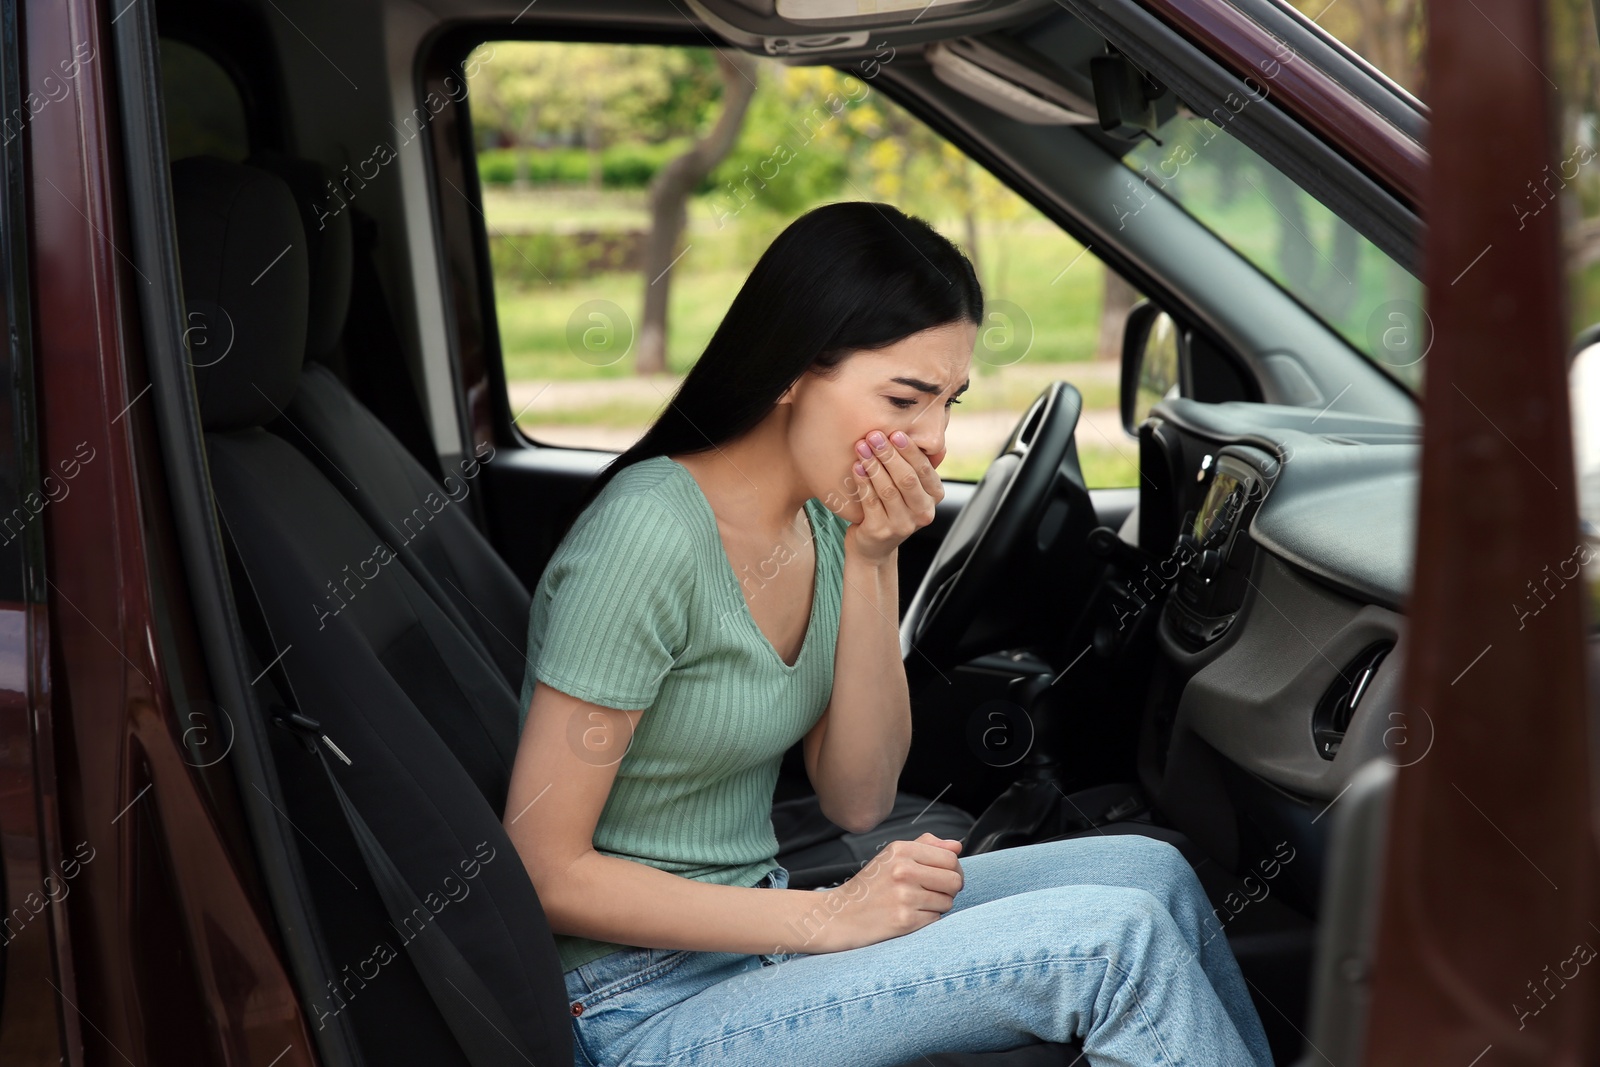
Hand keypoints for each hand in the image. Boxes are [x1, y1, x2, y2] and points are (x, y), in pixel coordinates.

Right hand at [808, 833, 963, 952]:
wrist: (841, 915)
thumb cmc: (870, 886)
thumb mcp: (892, 856)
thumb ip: (925, 845)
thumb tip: (957, 846)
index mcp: (900, 850)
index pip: (950, 857)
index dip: (954, 869)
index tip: (945, 876)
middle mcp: (903, 870)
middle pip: (955, 880)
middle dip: (951, 889)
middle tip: (936, 892)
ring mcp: (904, 896)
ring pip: (948, 901)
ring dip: (938, 905)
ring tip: (917, 903)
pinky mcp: (905, 920)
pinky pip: (936, 919)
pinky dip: (927, 919)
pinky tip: (909, 915)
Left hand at [847, 429, 944, 563]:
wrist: (873, 546)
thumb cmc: (891, 508)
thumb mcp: (910, 489)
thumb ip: (914, 466)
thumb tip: (913, 431)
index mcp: (934, 497)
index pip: (924, 469)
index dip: (909, 450)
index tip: (894, 433)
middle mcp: (923, 513)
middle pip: (907, 479)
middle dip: (889, 454)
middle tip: (874, 436)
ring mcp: (902, 525)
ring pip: (888, 489)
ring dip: (874, 465)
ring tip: (861, 447)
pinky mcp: (880, 531)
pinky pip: (870, 501)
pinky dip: (863, 482)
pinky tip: (856, 467)